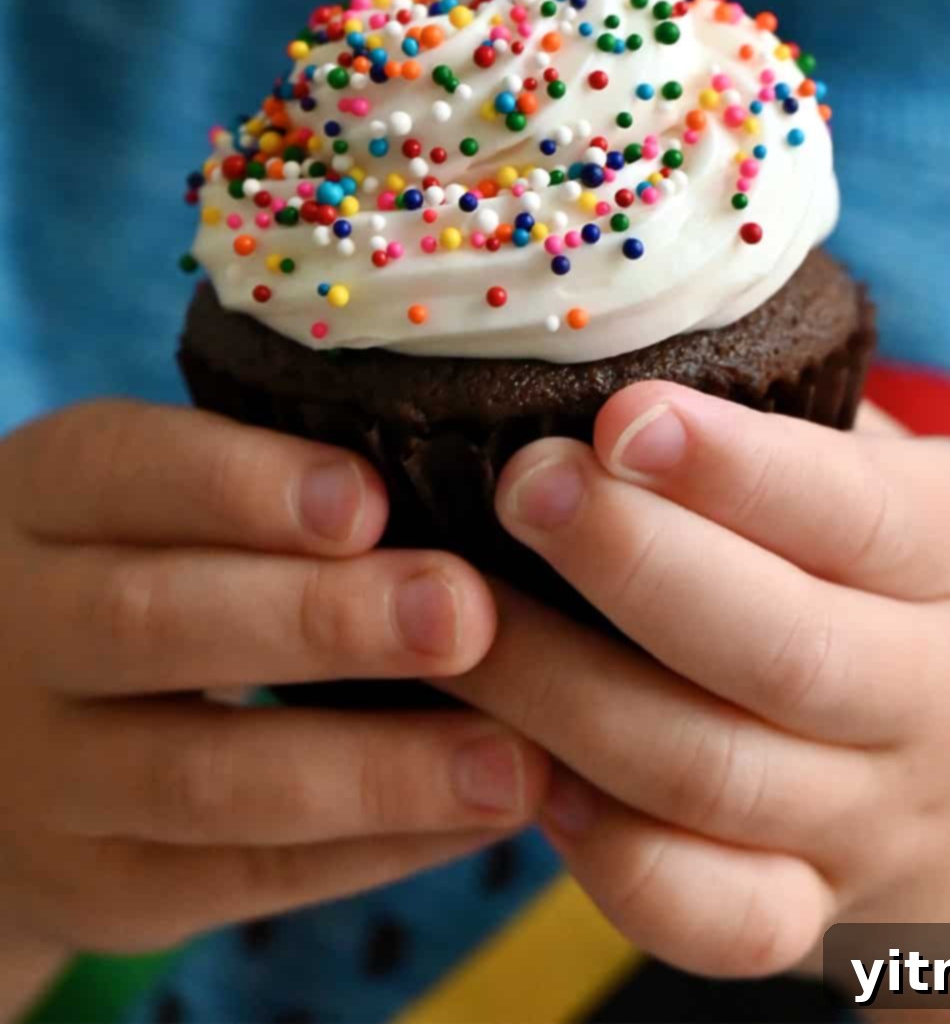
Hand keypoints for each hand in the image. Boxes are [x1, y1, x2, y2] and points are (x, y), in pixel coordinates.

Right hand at [0, 399, 548, 958]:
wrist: (6, 737)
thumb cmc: (141, 562)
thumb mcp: (148, 495)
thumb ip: (262, 472)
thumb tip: (464, 455)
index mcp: (42, 497)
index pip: (126, 473)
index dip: (244, 487)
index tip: (368, 499)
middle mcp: (21, 632)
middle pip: (154, 624)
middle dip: (321, 621)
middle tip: (463, 613)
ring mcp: (49, 775)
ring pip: (203, 778)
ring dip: (374, 769)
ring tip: (510, 757)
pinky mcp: (105, 884)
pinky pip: (242, 875)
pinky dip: (376, 848)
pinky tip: (482, 812)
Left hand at [440, 383, 949, 978]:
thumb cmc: (939, 587)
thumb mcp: (925, 486)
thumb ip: (804, 424)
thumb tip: (616, 330)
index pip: (851, 510)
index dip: (730, 468)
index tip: (619, 418)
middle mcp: (936, 693)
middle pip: (779, 652)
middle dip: (632, 565)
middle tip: (520, 488)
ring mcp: (878, 819)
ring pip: (712, 778)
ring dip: (567, 700)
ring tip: (459, 620)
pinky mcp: (821, 916)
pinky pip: (713, 917)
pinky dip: (614, 860)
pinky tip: (530, 774)